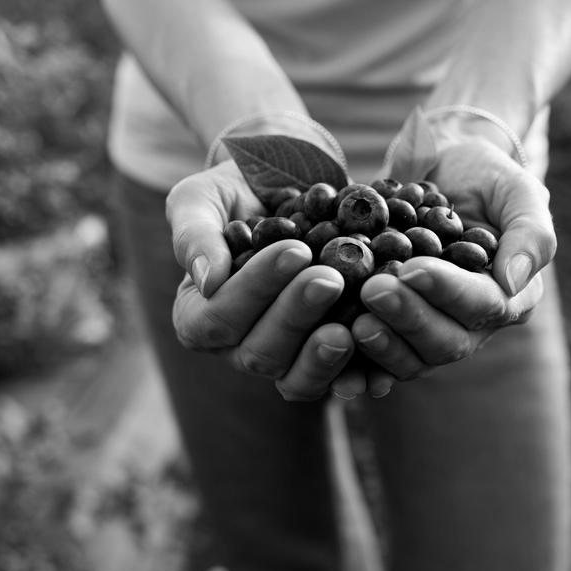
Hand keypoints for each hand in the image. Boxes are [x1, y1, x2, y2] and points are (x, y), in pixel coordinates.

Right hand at [167, 162, 360, 400]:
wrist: (288, 190)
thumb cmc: (233, 192)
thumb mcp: (200, 197)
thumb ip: (193, 234)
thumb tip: (208, 279)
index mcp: (197, 315)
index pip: (215, 319)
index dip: (254, 290)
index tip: (294, 250)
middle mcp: (236, 346)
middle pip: (259, 352)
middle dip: (296, 315)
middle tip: (331, 277)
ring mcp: (282, 357)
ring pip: (296, 376)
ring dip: (323, 352)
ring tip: (352, 323)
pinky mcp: (322, 357)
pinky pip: (337, 380)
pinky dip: (357, 374)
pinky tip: (377, 362)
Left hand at [349, 140, 556, 395]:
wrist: (441, 172)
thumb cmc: (486, 177)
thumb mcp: (517, 189)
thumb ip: (530, 232)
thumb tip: (512, 281)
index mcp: (511, 296)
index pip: (483, 305)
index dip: (446, 290)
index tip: (411, 268)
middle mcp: (473, 324)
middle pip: (445, 341)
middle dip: (408, 318)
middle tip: (372, 290)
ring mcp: (433, 331)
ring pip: (412, 358)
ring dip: (382, 344)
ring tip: (351, 323)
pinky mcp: (397, 330)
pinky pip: (379, 360)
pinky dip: (357, 367)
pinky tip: (333, 362)